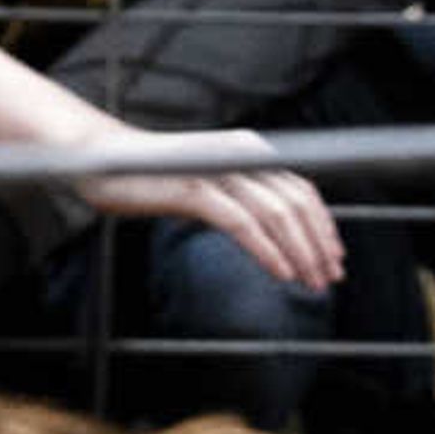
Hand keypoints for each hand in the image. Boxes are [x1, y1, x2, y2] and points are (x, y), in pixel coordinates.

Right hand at [82, 125, 343, 288]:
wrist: (100, 159)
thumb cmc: (152, 175)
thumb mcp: (207, 184)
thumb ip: (240, 198)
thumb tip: (276, 232)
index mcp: (248, 150)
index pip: (301, 188)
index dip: (323, 225)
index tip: (334, 257)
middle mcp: (240, 154)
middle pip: (296, 202)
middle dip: (319, 244)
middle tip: (329, 279)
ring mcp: (217, 170)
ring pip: (276, 214)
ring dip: (301, 253)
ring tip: (310, 283)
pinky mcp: (194, 190)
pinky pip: (242, 225)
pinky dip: (268, 251)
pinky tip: (281, 273)